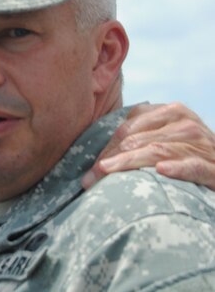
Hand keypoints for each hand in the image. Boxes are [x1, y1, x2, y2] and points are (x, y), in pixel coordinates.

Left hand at [83, 103, 214, 189]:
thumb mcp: (165, 139)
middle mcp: (184, 123)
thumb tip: (98, 159)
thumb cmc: (188, 155)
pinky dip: (176, 168)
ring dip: (128, 164)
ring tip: (106, 173)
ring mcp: (200, 143)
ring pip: (157, 151)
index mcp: (169, 112)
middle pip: (137, 140)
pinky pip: (192, 165)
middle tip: (89, 180)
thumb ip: (138, 139)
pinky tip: (160, 170)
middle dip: (110, 159)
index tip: (90, 169)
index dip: (105, 149)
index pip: (127, 128)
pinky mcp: (213, 167)